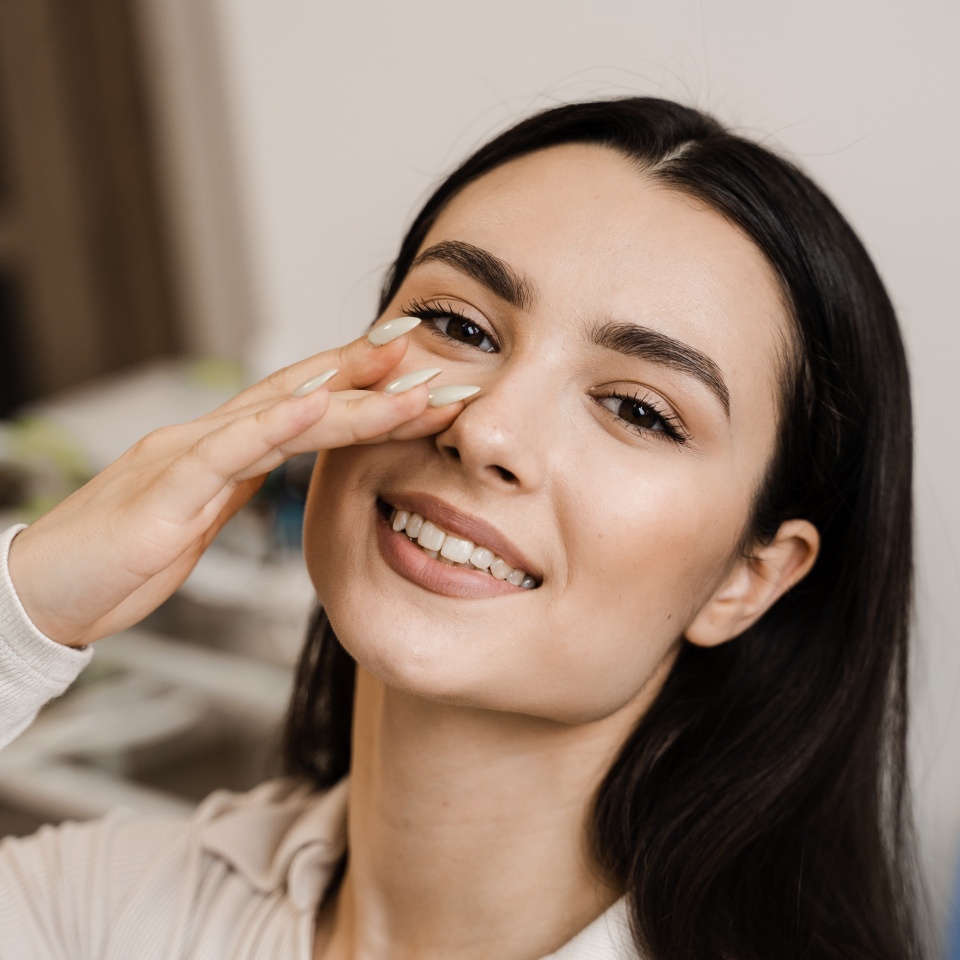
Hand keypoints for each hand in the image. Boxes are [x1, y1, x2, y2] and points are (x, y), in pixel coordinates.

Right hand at [7, 324, 466, 646]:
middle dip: (366, 373)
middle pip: (298, 393)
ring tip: (404, 379)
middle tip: (427, 351)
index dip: (355, 379)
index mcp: (218, 449)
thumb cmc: (118, 560)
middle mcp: (205, 440)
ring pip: (277, 414)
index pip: (297, 403)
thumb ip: (237, 483)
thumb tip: (282, 464)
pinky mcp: (165, 495)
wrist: (43, 594)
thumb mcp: (198, 518)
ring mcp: (184, 460)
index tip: (412, 367)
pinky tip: (317, 406)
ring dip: (347, 396)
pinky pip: (225, 453)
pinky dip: (274, 426)